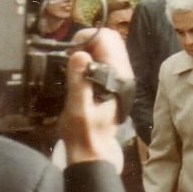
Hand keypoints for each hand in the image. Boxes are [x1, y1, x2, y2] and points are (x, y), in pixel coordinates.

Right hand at [59, 28, 131, 168]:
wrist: (91, 152)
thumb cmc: (84, 134)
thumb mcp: (77, 108)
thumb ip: (79, 81)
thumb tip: (80, 54)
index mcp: (118, 78)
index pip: (108, 40)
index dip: (86, 39)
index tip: (70, 52)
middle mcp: (122, 74)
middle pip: (109, 40)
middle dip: (86, 43)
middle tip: (70, 59)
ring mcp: (118, 78)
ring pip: (105, 48)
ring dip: (86, 51)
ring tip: (72, 66)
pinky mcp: (111, 82)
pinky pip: (101, 60)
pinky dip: (88, 59)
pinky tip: (78, 73)